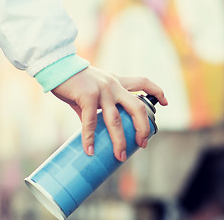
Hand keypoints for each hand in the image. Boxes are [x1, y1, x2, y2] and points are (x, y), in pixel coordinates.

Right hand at [51, 66, 167, 161]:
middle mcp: (113, 85)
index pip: (143, 82)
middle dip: (143, 127)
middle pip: (138, 107)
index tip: (166, 102)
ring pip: (116, 120)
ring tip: (120, 156)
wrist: (57, 67)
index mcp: (117, 82)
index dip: (157, 91)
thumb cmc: (74, 81)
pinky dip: (90, 138)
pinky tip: (90, 150)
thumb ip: (96, 109)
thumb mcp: (92, 92)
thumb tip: (94, 131)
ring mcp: (102, 90)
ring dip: (120, 141)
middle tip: (143, 143)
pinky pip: (90, 122)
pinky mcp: (88, 96)